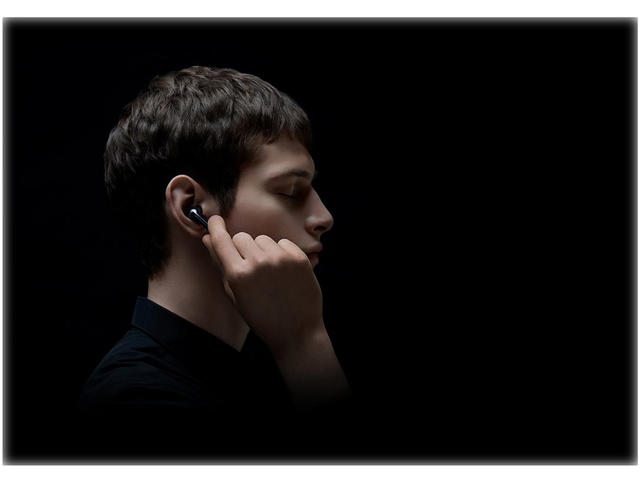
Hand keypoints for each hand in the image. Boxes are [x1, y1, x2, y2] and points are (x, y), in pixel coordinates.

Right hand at [202, 215, 323, 357]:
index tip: (214, 219)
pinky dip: (281, 253)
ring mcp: (281, 259)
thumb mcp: (235, 295)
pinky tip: (284, 273)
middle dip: (241, 248)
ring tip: (269, 274)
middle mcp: (259, 263)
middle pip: (241, 238)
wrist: (296, 332)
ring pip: (262, 239)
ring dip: (262, 251)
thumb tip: (207, 238)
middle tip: (249, 267)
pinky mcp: (299, 258)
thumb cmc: (261, 316)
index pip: (221, 240)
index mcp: (238, 275)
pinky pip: (282, 243)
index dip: (215, 227)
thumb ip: (220, 265)